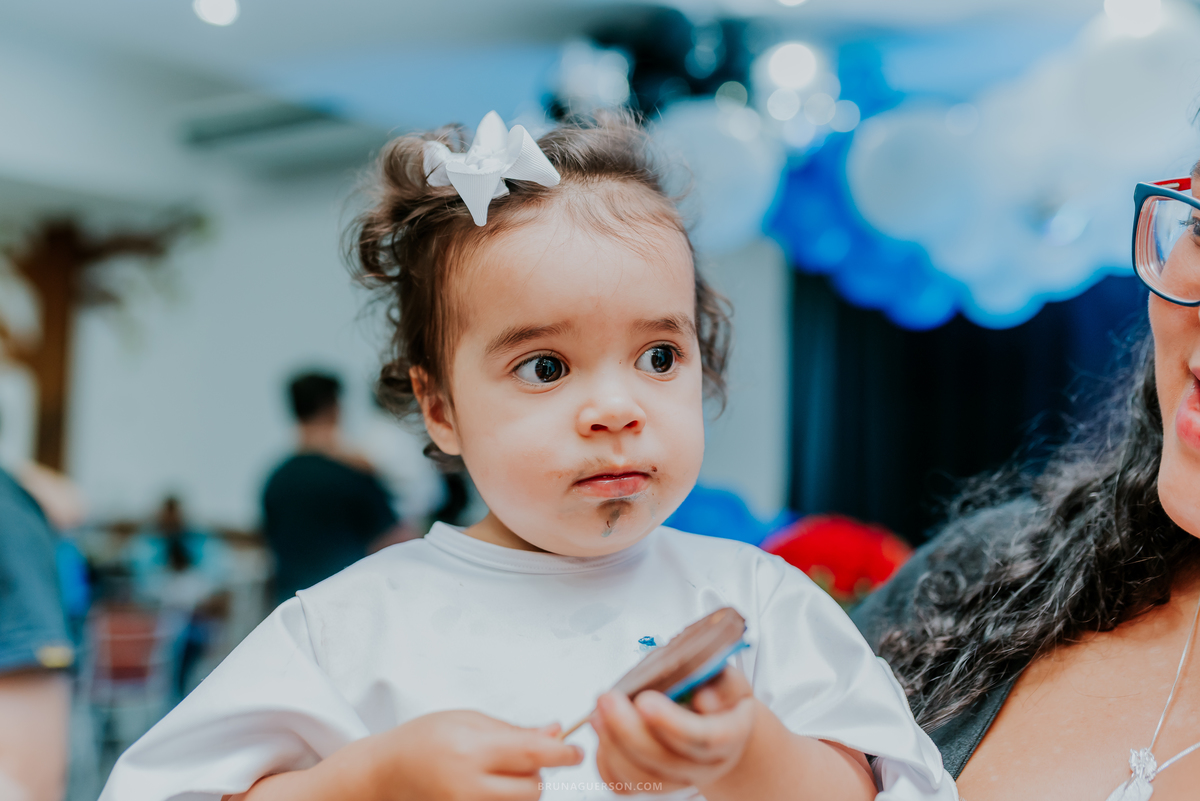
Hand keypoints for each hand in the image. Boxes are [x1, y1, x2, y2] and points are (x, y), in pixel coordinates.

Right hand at [375, 711, 582, 800]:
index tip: (576, 750)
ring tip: (501, 770)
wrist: (388, 771)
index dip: (562, 753)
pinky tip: (493, 784)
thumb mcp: (469, 720)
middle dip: (539, 772)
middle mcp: (469, 786)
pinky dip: (507, 798)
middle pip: (533, 788)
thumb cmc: (424, 739)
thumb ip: (514, 730)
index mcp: (471, 751)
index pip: (533, 755)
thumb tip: (554, 732)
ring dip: (524, 787)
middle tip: (527, 756)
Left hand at [592, 667, 755, 794]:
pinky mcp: (652, 784)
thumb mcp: (728, 678)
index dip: (672, 723)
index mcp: (729, 735)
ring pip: (641, 778)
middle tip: (607, 699)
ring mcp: (678, 779)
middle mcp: (705, 765)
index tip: (644, 701)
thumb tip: (704, 700)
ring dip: (612, 746)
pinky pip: (623, 785)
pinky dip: (605, 762)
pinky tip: (600, 732)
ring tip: (597, 713)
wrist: (714, 721)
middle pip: (665, 761)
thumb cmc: (716, 694)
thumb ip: (722, 684)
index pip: (703, 738)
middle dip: (629, 730)